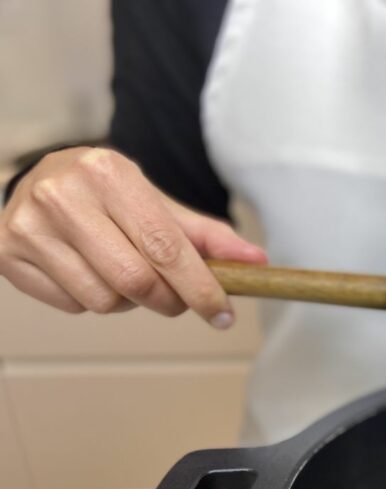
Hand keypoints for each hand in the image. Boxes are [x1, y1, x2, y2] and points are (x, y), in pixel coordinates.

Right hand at [0, 147, 265, 326]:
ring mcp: (30, 226)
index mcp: (108, 172)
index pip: (166, 247)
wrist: (39, 181)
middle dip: (168, 300)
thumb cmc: (109, 196)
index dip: (201, 288)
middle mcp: (62, 194)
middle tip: (175, 297)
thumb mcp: (159, 204)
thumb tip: (257, 263)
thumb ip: (208, 237)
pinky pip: (72, 305)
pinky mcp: (8, 255)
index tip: (223, 315)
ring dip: (128, 302)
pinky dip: (92, 300)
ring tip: (124, 273)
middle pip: (136, 281)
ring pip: (103, 300)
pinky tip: (89, 272)